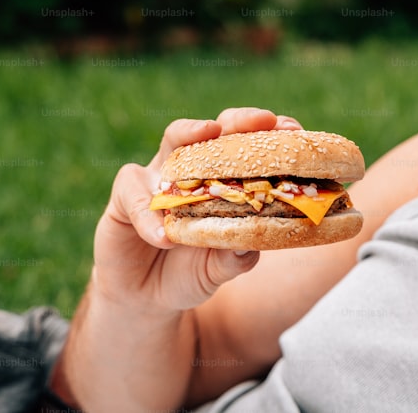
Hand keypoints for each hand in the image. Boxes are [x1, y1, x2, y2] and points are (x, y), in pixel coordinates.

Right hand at [92, 107, 302, 311]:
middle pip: (216, 129)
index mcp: (224, 180)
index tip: (292, 129)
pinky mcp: (124, 196)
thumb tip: (251, 247)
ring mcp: (158, 176)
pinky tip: (163, 237)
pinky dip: (148, 213)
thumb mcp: (218, 270)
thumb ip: (235, 259)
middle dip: (239, 120)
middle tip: (260, 120)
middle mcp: (193, 168)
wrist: (144, 297)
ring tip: (208, 132)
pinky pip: (135, 193)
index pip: (250, 148)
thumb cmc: (191, 272)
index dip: (271, 135)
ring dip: (191, 133)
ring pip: (173, 139)